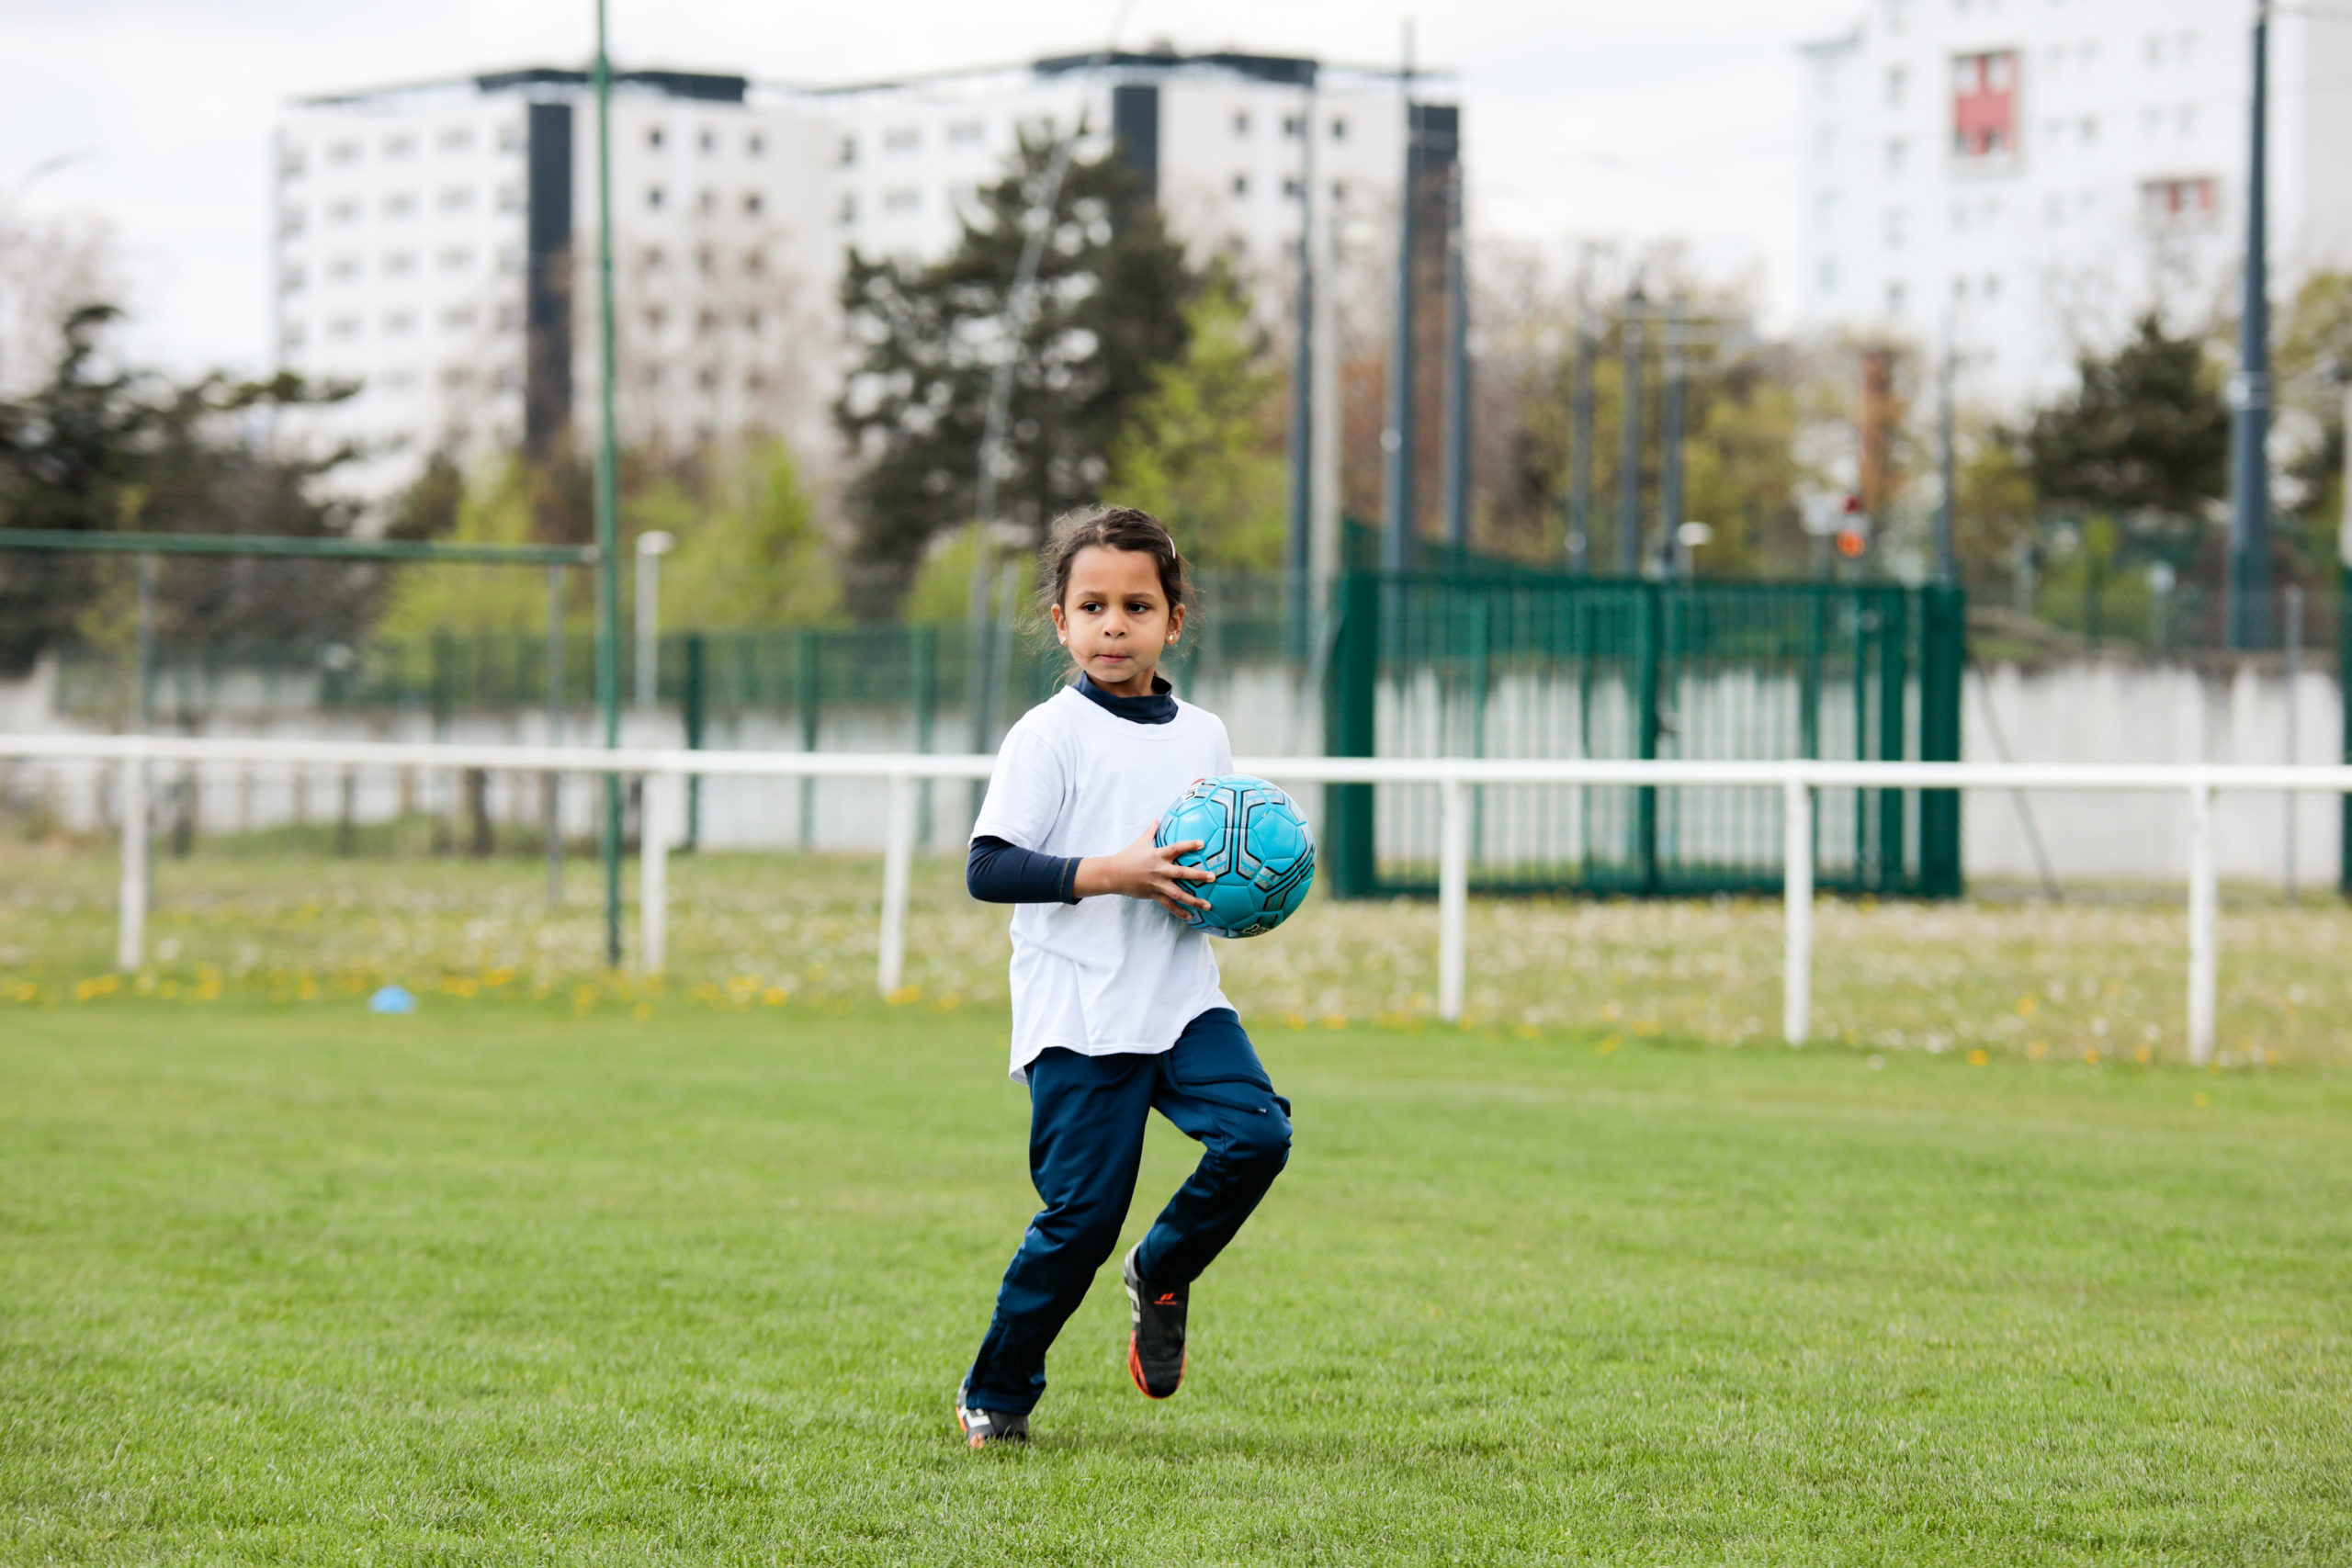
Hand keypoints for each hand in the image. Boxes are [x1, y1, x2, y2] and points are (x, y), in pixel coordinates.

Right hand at [1073, 826, 1213, 915]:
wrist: (1113, 874)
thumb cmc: (1128, 856)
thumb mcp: (1141, 842)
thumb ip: (1151, 831)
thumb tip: (1156, 819)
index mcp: (1158, 855)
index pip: (1176, 848)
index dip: (1189, 845)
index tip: (1203, 844)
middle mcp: (1160, 870)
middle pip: (1182, 873)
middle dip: (1198, 875)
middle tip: (1213, 877)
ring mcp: (1157, 884)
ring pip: (1178, 894)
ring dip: (1194, 900)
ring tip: (1208, 905)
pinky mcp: (1153, 895)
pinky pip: (1169, 905)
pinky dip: (1180, 912)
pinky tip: (1191, 916)